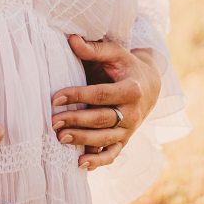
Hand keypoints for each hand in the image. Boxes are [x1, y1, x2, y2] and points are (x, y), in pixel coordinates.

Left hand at [51, 34, 160, 170]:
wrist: (149, 85)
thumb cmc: (125, 66)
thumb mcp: (114, 53)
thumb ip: (94, 49)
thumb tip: (71, 39)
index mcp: (131, 89)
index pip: (101, 94)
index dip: (78, 96)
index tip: (55, 97)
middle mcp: (133, 112)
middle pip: (102, 119)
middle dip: (77, 121)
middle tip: (53, 121)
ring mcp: (130, 128)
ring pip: (106, 138)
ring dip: (83, 141)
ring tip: (60, 138)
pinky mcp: (126, 139)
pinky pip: (113, 154)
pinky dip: (99, 162)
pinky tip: (80, 164)